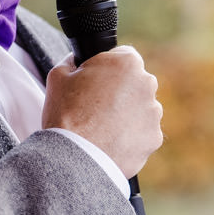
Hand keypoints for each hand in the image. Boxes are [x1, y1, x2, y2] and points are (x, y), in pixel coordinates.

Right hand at [42, 47, 162, 177]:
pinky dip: (130, 137)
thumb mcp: (59, 75)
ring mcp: (153, 112)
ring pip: (141, 109)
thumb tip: (78, 60)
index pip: (123, 56)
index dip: (107, 68)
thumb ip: (74, 60)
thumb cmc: (65, 114)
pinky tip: (110, 142)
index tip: (97, 81)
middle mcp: (147, 83)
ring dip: (127, 115)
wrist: (74, 158)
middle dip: (120, 91)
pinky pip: (143, 133)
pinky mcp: (154, 137)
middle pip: (135, 83)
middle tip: (96, 107)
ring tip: (102, 128)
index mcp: (126, 62)